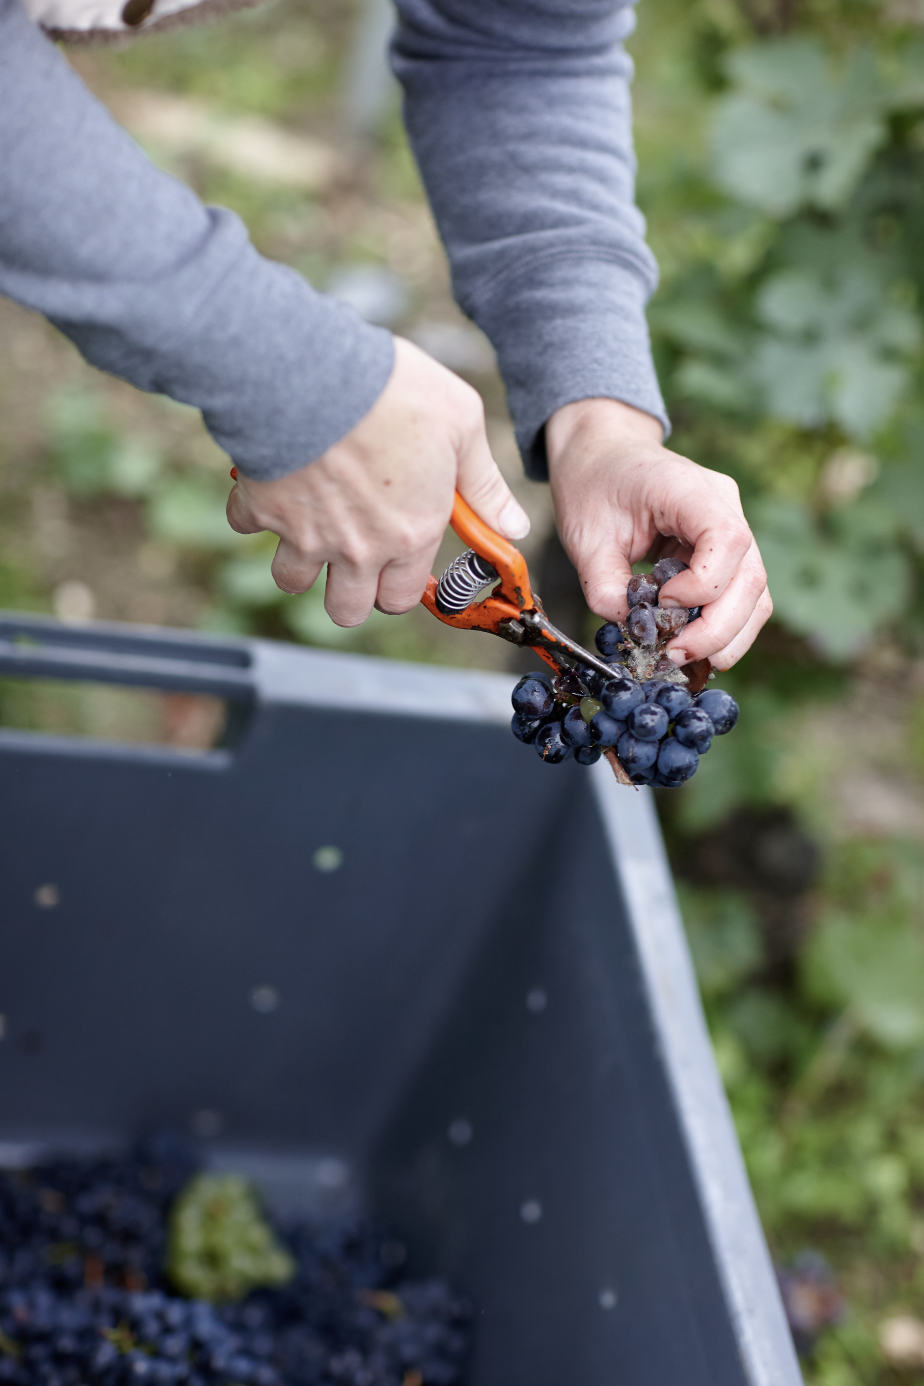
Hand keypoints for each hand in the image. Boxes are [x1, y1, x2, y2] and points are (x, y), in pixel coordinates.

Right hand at [227, 337, 529, 625]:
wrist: (316, 372)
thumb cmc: (394, 392)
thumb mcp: (462, 426)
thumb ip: (485, 484)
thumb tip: (515, 527)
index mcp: (410, 534)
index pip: (401, 597)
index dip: (397, 586)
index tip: (393, 566)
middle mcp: (358, 548)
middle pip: (345, 610)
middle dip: (347, 593)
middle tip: (350, 559)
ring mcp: (306, 535)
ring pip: (292, 580)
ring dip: (297, 562)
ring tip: (307, 528)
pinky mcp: (262, 509)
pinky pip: (246, 526)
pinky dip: (254, 510)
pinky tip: (269, 482)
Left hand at [545, 398, 770, 670]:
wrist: (603, 454)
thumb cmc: (593, 485)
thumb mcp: (584, 535)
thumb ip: (603, 584)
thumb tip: (630, 628)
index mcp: (690, 489)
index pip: (727, 540)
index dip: (702, 584)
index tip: (660, 601)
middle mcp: (724, 506)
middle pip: (751, 577)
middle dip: (717, 629)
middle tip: (674, 655)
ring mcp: (732, 527)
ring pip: (755, 593)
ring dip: (726, 636)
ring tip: (683, 657)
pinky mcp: (726, 551)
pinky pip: (741, 596)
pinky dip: (722, 627)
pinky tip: (690, 643)